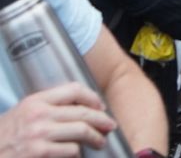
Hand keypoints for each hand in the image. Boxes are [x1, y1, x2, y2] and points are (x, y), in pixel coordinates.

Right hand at [0, 82, 116, 156]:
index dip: (92, 97)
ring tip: (100, 142)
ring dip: (95, 138)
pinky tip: (77, 154)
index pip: (74, 89)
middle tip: (110, 126)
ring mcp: (39, 134)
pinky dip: (77, 153)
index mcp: (35, 101)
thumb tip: (79, 107)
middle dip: (102, 120)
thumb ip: (47, 107)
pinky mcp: (39, 153)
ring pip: (81, 131)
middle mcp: (38, 114)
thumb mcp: (22, 113)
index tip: (100, 107)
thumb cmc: (5, 136)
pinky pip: (71, 150)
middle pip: (82, 112)